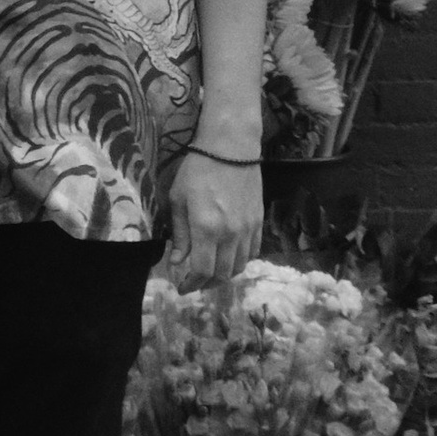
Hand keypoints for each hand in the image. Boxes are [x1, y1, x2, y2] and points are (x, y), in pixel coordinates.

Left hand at [167, 150, 261, 288]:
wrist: (231, 148)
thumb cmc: (197, 170)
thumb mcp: (178, 200)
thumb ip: (180, 234)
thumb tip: (178, 261)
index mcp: (207, 228)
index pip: (202, 271)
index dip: (192, 284)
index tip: (182, 287)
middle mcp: (231, 234)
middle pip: (222, 274)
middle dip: (206, 284)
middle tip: (194, 283)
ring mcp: (248, 229)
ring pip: (239, 266)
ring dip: (224, 275)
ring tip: (210, 274)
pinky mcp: (259, 222)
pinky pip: (253, 252)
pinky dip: (240, 261)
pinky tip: (228, 258)